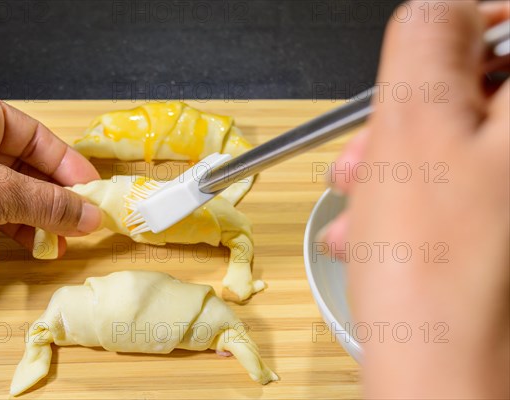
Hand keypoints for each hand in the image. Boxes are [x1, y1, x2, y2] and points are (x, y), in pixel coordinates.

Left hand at [0, 85, 101, 256]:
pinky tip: (33, 244)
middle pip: (26, 165)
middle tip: (81, 222)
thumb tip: (91, 217)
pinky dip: (13, 226)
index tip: (94, 194)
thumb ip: (48, 203)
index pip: (38, 138)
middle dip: (55, 198)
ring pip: (9, 190)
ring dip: (38, 216)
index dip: (70, 167)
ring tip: (61, 241)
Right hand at [321, 1, 508, 397]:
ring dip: (398, 160)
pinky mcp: (497, 229)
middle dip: (413, 112)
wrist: (442, 376)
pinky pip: (458, 189)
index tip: (427, 53)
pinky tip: (374, 225)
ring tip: (358, 199)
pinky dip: (412, 196)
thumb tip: (440, 8)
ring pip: (461, 146)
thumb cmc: (430, 268)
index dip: (470, 28)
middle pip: (485, 94)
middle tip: (370, 143)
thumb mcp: (411, 128)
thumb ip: (425, 43)